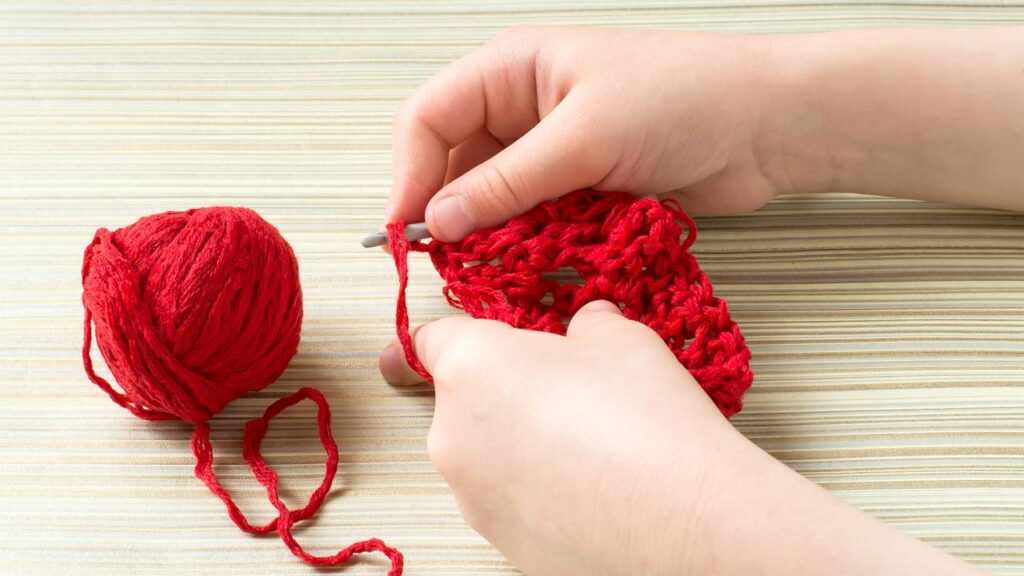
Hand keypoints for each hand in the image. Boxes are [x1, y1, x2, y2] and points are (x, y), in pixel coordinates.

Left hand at [378, 301, 986, 575]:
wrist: (704, 545)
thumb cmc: (662, 425)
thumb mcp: (626, 340)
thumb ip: (583, 322)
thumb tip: (573, 322)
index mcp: (475, 375)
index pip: (432, 324)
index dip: (452, 301)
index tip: (459, 292)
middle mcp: (459, 444)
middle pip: (461, 390)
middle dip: (503, 374)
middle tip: (568, 371)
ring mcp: (482, 508)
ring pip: (491, 446)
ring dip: (530, 430)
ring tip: (607, 434)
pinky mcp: (514, 555)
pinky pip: (518, 496)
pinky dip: (548, 481)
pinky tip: (611, 481)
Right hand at [386, 26, 791, 241]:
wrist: (768, 125)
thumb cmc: (685, 99)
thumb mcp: (585, 138)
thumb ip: (507, 183)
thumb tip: (438, 221)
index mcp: (513, 69)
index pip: (430, 117)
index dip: (409, 174)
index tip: (407, 233)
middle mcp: (524, 107)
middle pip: (455, 162)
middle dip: (448, 211)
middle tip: (447, 262)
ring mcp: (554, 148)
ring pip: (494, 197)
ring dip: (490, 233)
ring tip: (488, 269)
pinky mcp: (582, 184)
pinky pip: (534, 218)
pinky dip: (528, 243)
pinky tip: (530, 265)